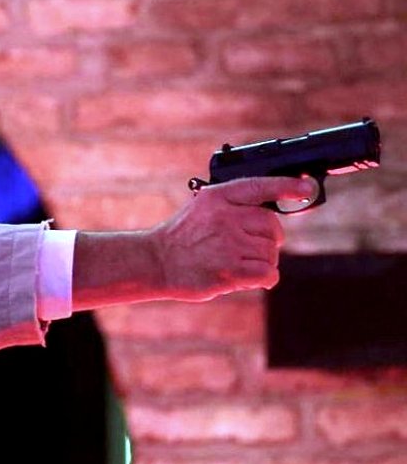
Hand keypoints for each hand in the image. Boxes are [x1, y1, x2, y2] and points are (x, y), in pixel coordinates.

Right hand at [150, 176, 316, 300]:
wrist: (157, 261)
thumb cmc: (183, 237)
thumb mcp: (203, 207)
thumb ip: (234, 204)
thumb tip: (273, 213)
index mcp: (218, 197)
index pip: (260, 186)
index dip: (287, 187)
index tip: (306, 187)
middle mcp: (225, 217)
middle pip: (273, 225)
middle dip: (271, 239)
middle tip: (253, 246)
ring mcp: (228, 244)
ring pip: (271, 252)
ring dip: (264, 261)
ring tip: (241, 262)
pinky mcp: (230, 270)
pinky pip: (268, 272)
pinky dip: (265, 277)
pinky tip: (250, 277)